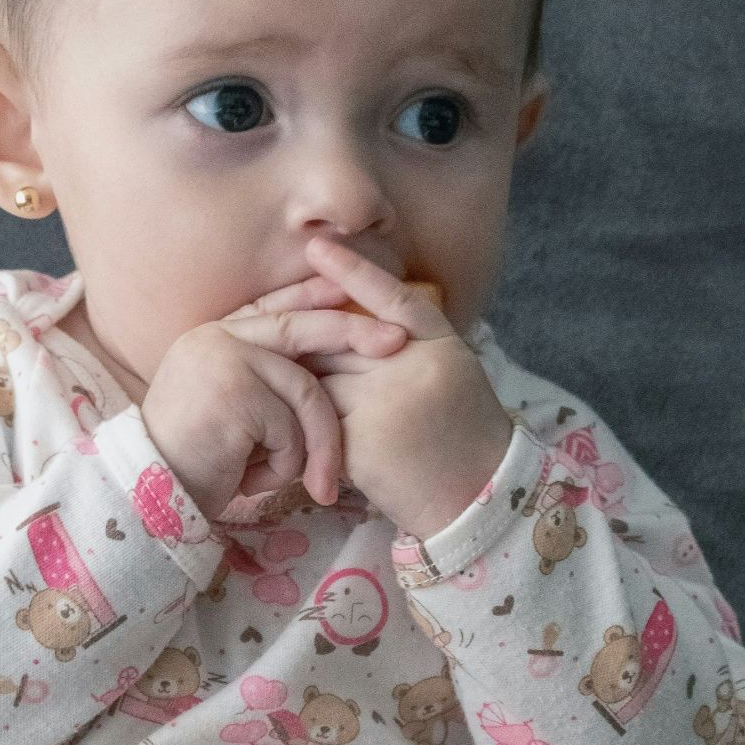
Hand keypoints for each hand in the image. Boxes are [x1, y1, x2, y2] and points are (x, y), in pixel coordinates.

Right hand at [140, 274, 409, 521]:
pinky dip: (286, 463)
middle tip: (396, 341)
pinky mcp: (234, 391)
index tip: (351, 290)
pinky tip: (252, 480)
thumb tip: (320, 366)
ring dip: (315, 444)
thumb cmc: (195, 463)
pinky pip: (292, 427)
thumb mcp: (230, 411)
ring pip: (305, 391)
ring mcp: (223, 359)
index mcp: (211, 337)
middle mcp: (214, 339)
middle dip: (353, 332)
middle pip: (300, 329)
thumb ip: (262, 380)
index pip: (273, 306)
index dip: (314, 295)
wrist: (151, 496)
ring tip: (310, 482)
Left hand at [300, 236, 513, 538]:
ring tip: (271, 381)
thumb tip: (348, 314)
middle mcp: (415, 368)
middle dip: (304, 337)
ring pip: (320, 377)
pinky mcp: (359, 443)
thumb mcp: (448, 372)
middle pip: (341, 337)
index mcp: (441, 345)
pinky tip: (286, 423)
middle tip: (267, 324)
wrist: (477, 498)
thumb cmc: (460, 432)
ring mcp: (386, 405)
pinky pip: (315, 417)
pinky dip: (300, 419)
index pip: (392, 297)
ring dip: (297, 381)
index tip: (318, 246)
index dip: (353, 270)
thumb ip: (406, 343)